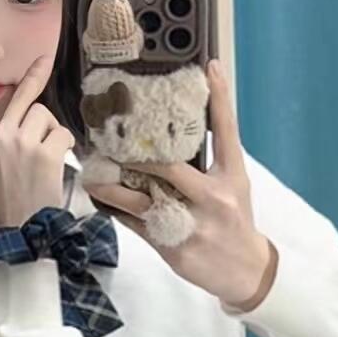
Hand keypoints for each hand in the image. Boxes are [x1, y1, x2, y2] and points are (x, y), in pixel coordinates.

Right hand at [0, 56, 74, 228]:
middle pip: (23, 96)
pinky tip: (55, 161)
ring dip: (50, 130)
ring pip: (45, 115)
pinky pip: (62, 133)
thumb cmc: (7, 202)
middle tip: (44, 60)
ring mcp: (23, 142)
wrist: (23, 227)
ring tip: (44, 153)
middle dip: (35, 75)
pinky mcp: (45, 151)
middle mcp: (1, 135)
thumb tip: (17, 129)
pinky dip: (63, 146)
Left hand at [82, 59, 274, 308]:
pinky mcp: (173, 247)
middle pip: (170, 168)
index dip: (220, 96)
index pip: (227, 130)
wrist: (245, 271)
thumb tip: (195, 117)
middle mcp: (213, 199)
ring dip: (113, 187)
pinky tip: (101, 199)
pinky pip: (136, 226)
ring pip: (143, 201)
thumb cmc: (235, 220)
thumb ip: (215, 154)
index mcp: (232, 177)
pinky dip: (117, 211)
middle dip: (138, 156)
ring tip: (92, 174)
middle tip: (111, 140)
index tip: (208, 66)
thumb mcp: (234, 183)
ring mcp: (192, 225)